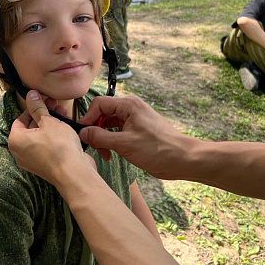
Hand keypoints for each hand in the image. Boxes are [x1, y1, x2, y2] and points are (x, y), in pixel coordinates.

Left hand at [8, 90, 95, 186]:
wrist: (74, 173)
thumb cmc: (58, 147)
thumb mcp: (48, 121)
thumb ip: (38, 107)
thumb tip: (30, 94)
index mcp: (16, 141)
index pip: (20, 120)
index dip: (32, 108)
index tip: (42, 101)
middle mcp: (21, 153)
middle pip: (31, 128)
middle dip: (44, 114)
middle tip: (55, 104)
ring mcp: (34, 160)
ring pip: (42, 136)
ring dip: (52, 123)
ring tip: (64, 113)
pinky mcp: (47, 165)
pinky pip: (49, 146)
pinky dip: (56, 136)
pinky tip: (68, 126)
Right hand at [78, 95, 197, 179]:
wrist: (182, 159)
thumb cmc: (158, 149)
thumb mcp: (124, 144)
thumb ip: (100, 137)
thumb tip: (82, 133)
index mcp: (128, 105)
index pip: (99, 104)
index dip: (88, 118)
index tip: (82, 133)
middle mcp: (130, 109)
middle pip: (102, 114)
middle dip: (95, 130)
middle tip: (93, 147)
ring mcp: (133, 120)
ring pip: (108, 125)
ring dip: (102, 139)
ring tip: (104, 154)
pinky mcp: (136, 131)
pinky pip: (116, 133)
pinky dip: (110, 142)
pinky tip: (111, 154)